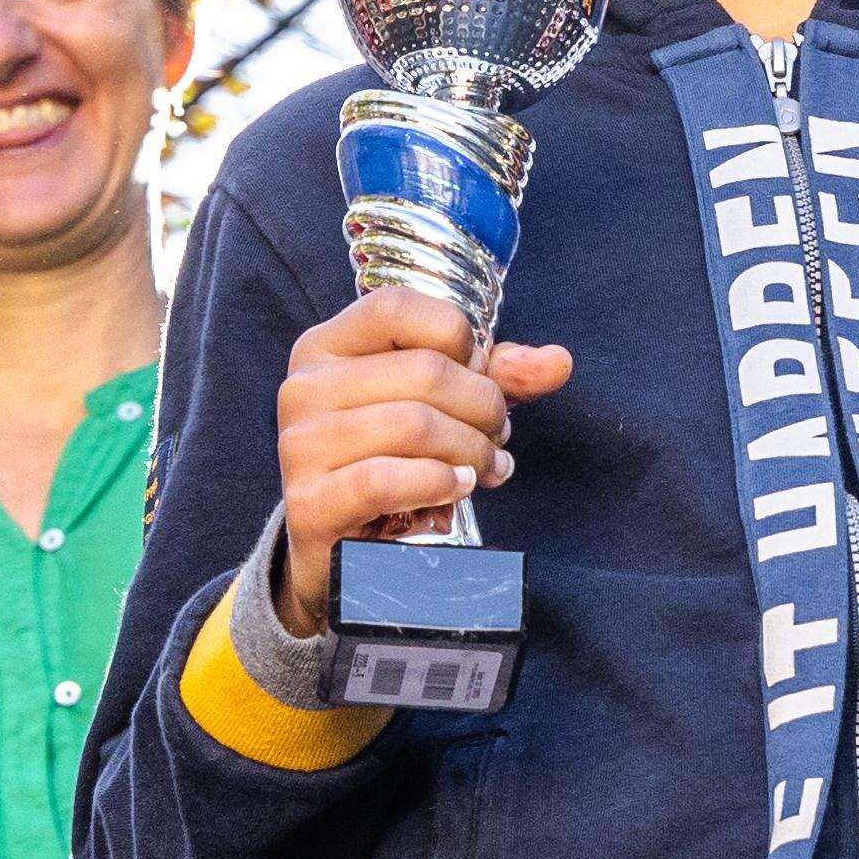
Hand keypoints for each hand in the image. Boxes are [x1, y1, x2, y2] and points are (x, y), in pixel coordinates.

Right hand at [267, 284, 575, 637]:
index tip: (477, 374)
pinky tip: (455, 490)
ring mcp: (299, 445)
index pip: (397, 307)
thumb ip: (497, 375)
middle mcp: (304, 387)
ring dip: (470, 450)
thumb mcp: (441, 405)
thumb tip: (558, 361)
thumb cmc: (392, 461)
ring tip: (484, 469)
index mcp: (328, 346)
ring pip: (414, 425)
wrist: (340, 551)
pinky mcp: (307, 503)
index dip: (457, 337)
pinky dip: (437, 483)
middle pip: (424, 371)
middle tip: (497, 439)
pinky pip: (385, 479)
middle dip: (483, 407)